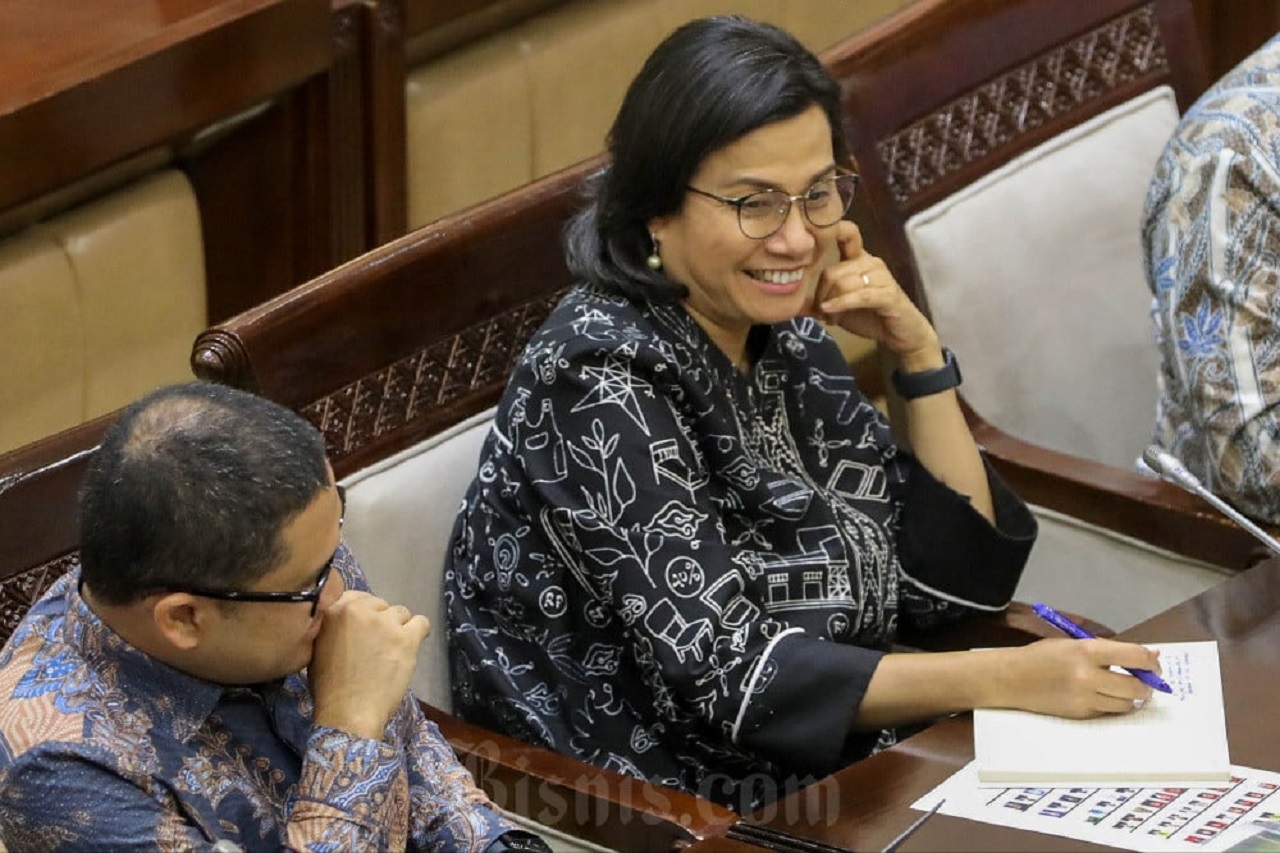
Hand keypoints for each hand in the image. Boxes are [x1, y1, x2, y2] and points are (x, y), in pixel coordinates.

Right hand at [308, 590, 430, 739]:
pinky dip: (418, 632)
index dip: (362, 613)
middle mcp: (360, 610)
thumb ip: (330, 626)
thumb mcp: (317, 648)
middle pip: (380, 604)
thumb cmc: (328, 687)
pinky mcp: (407, 638)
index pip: (356, 597)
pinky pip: (422, 623)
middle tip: (375, 645)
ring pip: (400, 613)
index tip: (363, 629)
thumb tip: (344, 620)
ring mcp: (385, 623)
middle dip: (379, 621)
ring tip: (392, 650)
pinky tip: (410, 646)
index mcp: (333, 610)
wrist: (349, 713)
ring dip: (397, 628)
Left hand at [809, 221, 939, 364]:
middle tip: (823, 312)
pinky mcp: (888, 294)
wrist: (902, 334)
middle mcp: (870, 262)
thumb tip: (795, 301)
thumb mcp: (842, 306)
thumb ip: (823, 297)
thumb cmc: (871, 316)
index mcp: (859, 260)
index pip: (846, 234)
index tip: (808, 241)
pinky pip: (858, 295)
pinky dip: (841, 304)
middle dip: (821, 295)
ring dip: (831, 304)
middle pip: (832, 271)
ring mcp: (881, 276)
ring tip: (832, 318)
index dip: (829, 231)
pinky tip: (830, 312)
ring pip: (843, 283)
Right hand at [993, 638, 1161, 717]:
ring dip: (1131, 697)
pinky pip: (1109, 712)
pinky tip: (1103, 696)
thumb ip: (1110, 650)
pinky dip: (1112, 705)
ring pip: (1126, 704)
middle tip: (1146, 682)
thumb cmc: (1044, 656)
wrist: (1012, 678)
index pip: (1135, 657)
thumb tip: (1151, 656)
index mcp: (1088, 651)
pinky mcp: (1081, 714)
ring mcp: (1085, 698)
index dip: (1151, 662)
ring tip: (1124, 689)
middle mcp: (1089, 676)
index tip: (1154, 665)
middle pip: (1136, 687)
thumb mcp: (1074, 644)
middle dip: (1147, 685)